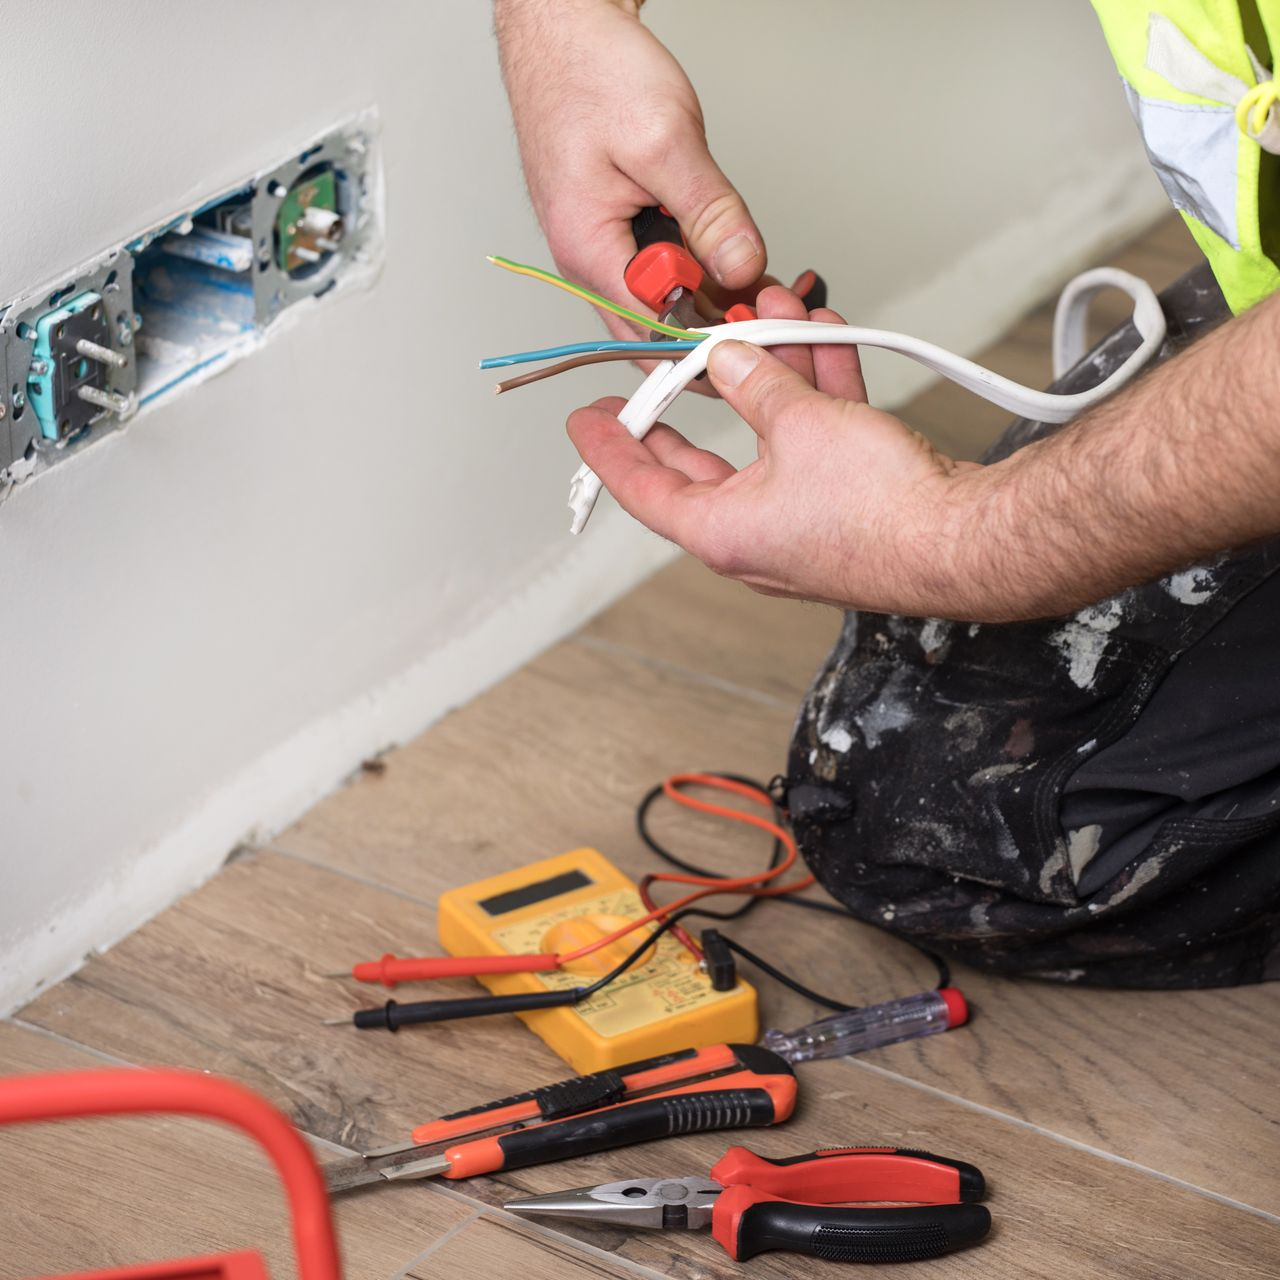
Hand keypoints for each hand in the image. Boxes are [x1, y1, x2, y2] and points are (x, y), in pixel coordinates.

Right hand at [494, 0, 766, 340]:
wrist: (561, 29)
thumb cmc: (590, 71)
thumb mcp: (664, 138)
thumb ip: (709, 212)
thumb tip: (741, 267)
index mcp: (589, 250)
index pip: (656, 331)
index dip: (713, 334)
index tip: (760, 318)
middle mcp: (588, 261)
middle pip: (660, 331)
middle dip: (718, 323)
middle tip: (772, 304)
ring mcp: (601, 249)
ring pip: (664, 303)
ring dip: (713, 297)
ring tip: (761, 279)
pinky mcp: (616, 232)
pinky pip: (661, 272)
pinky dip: (700, 270)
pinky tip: (734, 258)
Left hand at [567, 286, 991, 618]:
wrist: (964, 540)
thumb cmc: (882, 512)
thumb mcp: (801, 425)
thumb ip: (755, 383)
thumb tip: (728, 358)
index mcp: (721, 530)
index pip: (642, 488)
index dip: (609, 448)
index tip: (585, 421)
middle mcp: (752, 534)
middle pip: (701, 461)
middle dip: (694, 396)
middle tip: (664, 366)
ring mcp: (797, 522)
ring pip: (765, 440)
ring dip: (769, 378)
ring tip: (769, 318)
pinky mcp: (841, 507)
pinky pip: (811, 445)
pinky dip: (814, 398)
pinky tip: (823, 345)